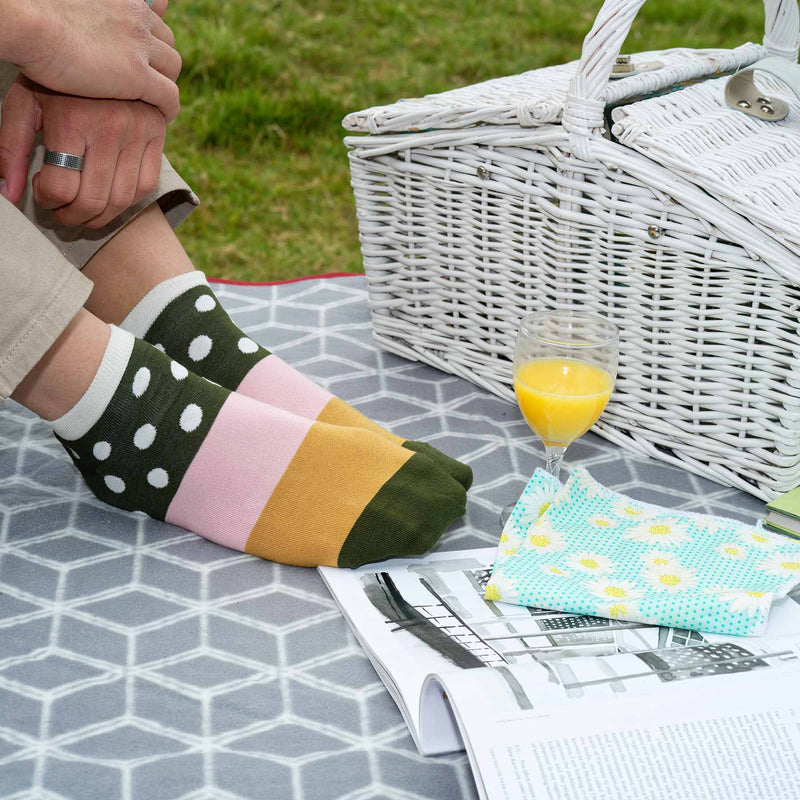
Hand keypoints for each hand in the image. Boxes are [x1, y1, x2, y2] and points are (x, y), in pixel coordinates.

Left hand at [0, 77, 165, 228]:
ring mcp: (138, 131)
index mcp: (72, 119)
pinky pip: (146, 185)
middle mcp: (110, 126)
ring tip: (84, 208)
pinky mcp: (158, 133)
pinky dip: (128, 200)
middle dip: (73, 217)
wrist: (95, 47)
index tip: (42, 193)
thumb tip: (8, 195)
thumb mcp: (24, 106)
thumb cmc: (51, 81)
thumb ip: (11, 151)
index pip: (61, 188)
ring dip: (101, 216)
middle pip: (92, 200)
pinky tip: (110, 192)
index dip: (47, 200)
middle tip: (63, 213)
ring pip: (122, 200)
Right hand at [8, 0, 180, 121]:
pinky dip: (169, 108)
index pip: (152, 21)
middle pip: (167, 44)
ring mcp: (139, 45)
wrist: (27, 22)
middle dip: (162, 65)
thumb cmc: (33, 13)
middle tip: (151, 84)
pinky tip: (162, 117)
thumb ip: (87, 11)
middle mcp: (136, 17)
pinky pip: (169, 95)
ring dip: (167, 85)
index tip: (145, 59)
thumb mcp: (69, 5)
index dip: (151, 43)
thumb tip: (83, 26)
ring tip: (156, 103)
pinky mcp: (137, 74)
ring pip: (172, 69)